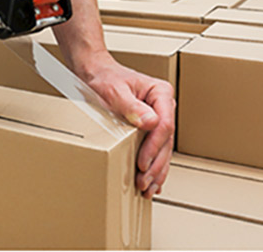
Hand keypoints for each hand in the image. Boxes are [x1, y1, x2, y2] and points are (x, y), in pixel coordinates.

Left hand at [78, 53, 175, 198]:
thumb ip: (132, 106)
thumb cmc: (105, 78)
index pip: (165, 124)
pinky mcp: (150, 127)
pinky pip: (156, 149)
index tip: (142, 163)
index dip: (154, 147)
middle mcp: (163, 106)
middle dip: (155, 165)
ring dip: (156, 170)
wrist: (96, 74)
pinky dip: (154, 166)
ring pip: (163, 149)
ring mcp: (159, 117)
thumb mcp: (115, 90)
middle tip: (144, 183)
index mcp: (161, 93)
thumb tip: (151, 122)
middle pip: (166, 141)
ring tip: (148, 188)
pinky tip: (153, 182)